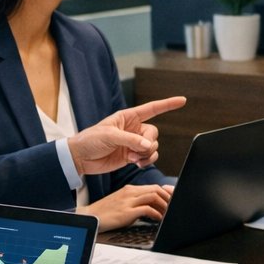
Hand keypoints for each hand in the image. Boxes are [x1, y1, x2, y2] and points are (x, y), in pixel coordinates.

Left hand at [67, 96, 185, 175]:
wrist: (80, 158)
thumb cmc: (90, 140)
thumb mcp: (110, 136)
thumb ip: (131, 140)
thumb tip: (148, 147)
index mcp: (128, 117)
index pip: (152, 109)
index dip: (168, 104)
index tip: (183, 100)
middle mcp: (133, 129)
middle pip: (154, 134)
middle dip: (148, 143)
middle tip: (136, 151)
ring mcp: (133, 143)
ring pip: (152, 147)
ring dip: (146, 154)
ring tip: (133, 159)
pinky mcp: (132, 156)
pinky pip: (148, 157)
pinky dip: (146, 161)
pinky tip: (136, 163)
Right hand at [82, 183, 173, 230]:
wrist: (90, 218)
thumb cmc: (105, 212)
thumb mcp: (122, 203)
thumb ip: (136, 202)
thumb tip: (153, 206)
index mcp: (129, 189)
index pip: (153, 186)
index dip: (166, 192)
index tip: (173, 198)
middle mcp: (129, 192)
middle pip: (156, 189)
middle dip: (168, 198)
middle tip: (174, 206)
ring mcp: (128, 201)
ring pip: (153, 196)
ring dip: (164, 205)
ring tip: (168, 213)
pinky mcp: (126, 212)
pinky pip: (146, 209)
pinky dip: (156, 214)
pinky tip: (158, 219)